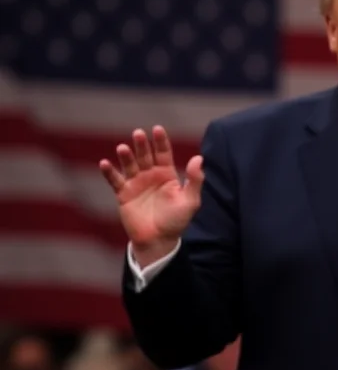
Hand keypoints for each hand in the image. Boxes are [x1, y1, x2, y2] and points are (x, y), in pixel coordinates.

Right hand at [99, 125, 203, 265]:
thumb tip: (199, 157)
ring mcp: (136, 183)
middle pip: (145, 156)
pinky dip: (109, 172)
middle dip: (142, 145)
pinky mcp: (123, 194)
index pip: (163, 153)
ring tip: (123, 148)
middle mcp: (151, 175)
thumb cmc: (176, 220)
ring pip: (130, 165)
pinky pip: (115, 181)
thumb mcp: (190, 200)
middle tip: (138, 134)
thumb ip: (195, 180)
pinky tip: (105, 163)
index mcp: (167, 174)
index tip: (157, 129)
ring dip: (126, 156)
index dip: (160, 141)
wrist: (159, 240)